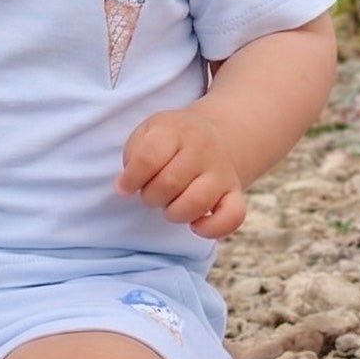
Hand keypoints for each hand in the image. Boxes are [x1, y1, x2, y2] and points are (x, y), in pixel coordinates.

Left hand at [118, 109, 247, 239]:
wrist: (209, 135)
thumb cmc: (167, 141)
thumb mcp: (145, 134)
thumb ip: (133, 157)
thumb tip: (124, 189)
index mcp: (175, 130)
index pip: (148, 159)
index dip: (131, 179)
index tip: (125, 186)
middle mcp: (203, 148)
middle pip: (170, 183)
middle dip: (151, 196)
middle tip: (150, 192)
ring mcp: (222, 171)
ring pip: (197, 202)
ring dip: (174, 212)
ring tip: (170, 204)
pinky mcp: (235, 193)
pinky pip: (232, 217)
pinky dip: (211, 228)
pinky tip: (195, 225)